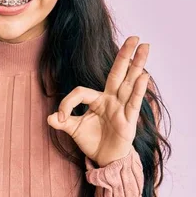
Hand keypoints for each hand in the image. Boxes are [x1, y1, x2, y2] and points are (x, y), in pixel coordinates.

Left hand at [47, 36, 149, 166]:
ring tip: (145, 47)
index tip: (60, 118)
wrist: (105, 159)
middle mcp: (112, 100)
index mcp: (97, 100)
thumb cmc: (92, 142)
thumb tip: (50, 118)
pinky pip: (133, 102)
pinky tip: (143, 75)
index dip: (68, 103)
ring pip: (130, 83)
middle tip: (134, 37)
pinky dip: (138, 89)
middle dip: (125, 55)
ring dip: (137, 64)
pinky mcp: (129, 120)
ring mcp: (122, 108)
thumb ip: (63, 122)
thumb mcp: (74, 130)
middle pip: (118, 73)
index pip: (81, 92)